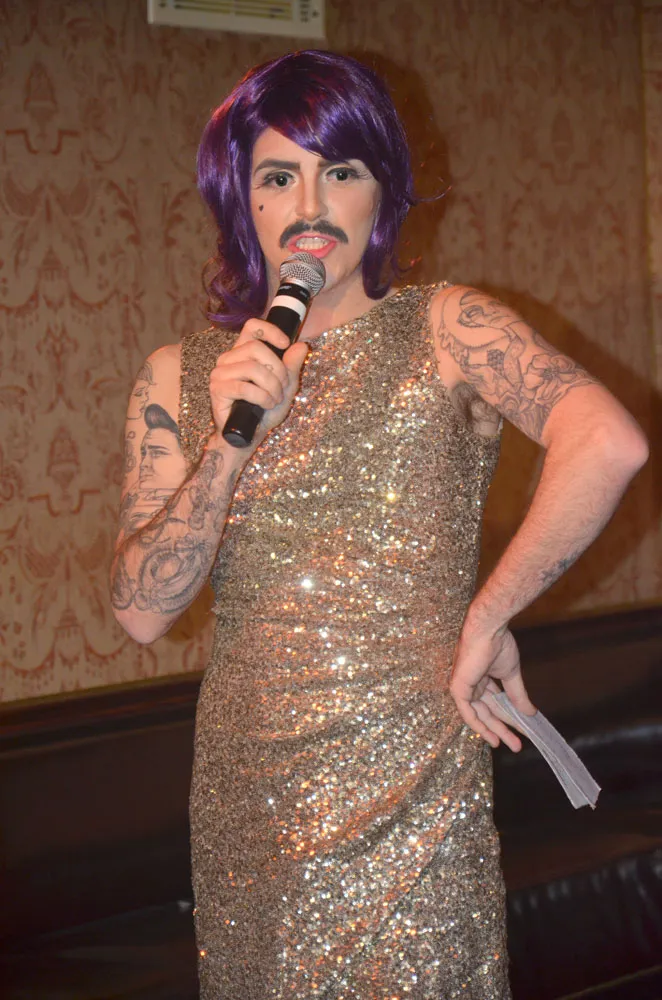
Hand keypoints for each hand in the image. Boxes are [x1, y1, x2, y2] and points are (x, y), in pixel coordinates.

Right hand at [209, 318, 309, 447]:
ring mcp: (220, 373)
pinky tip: (266, 405)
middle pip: (256, 347)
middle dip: (277, 369)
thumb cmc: (264, 410)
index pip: (252, 327)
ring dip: (271, 386)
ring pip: (252, 368)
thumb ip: (292, 366)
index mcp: (243, 352)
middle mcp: (228, 359)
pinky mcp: (218, 389)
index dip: (270, 331)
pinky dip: (262, 397)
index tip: (286, 344)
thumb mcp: (286, 386)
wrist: (250, 435)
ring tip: (275, 399)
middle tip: (282, 387)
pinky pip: (245, 387)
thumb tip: (302, 346)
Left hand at [449, 622, 536, 751]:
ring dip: (495, 731)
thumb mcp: (511, 675)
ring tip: (511, 745)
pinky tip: (492, 738)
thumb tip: (531, 713)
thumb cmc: (498, 644)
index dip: (507, 718)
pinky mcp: (458, 688)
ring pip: (480, 715)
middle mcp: (471, 684)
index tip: (520, 731)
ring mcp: (463, 687)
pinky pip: (467, 713)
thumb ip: (518, 695)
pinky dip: (479, 726)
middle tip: (517, 745)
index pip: (494, 703)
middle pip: (488, 712)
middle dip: (503, 728)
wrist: (489, 630)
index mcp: (481, 678)